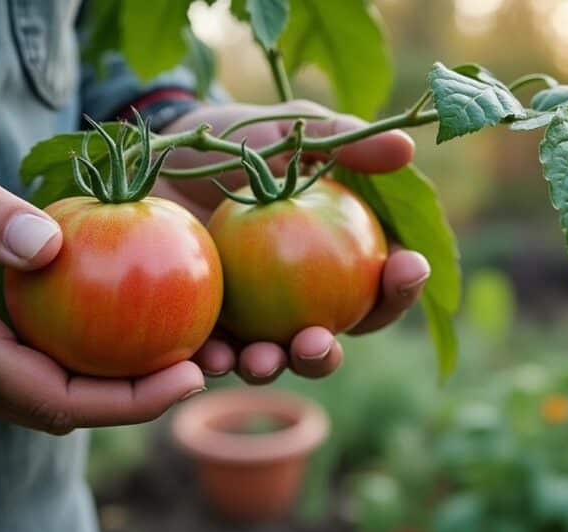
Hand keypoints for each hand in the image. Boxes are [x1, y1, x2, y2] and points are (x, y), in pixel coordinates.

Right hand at [0, 124, 204, 433]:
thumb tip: (52, 247)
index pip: (54, 398)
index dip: (126, 400)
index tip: (187, 374)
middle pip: (69, 402)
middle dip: (140, 394)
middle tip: (208, 360)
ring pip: (58, 381)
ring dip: (122, 371)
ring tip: (188, 340)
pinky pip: (43, 348)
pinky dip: (92, 340)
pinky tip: (134, 309)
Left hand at [159, 101, 431, 383]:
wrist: (159, 151)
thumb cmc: (236, 137)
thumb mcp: (288, 130)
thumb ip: (342, 139)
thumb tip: (406, 149)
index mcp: (335, 259)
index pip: (381, 285)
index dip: (402, 285)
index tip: (408, 267)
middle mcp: (299, 299)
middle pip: (329, 341)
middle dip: (329, 353)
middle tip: (318, 340)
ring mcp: (251, 317)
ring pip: (273, 358)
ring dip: (275, 366)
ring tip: (264, 358)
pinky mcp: (206, 324)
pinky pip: (213, 353)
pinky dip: (214, 361)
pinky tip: (208, 357)